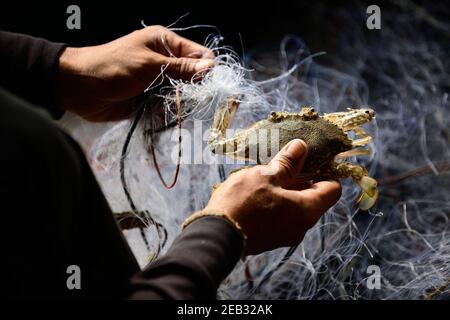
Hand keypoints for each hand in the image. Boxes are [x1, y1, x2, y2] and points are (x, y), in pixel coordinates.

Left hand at [57, 25, 213, 121]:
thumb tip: (211, 68)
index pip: (199, 54)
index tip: (208, 85)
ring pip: (182, 95)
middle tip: (185, 99)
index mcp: (165, 43)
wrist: (79, 89)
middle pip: (194, 77)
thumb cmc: (112, 68)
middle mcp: (164, 62)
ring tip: (164, 105)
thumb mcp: (149, 64)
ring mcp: (157, 82)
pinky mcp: (150, 100)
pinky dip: (166, 113)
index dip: (207, 69)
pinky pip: (168, 108)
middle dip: (193, 90)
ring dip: (178, 103)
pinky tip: (157, 113)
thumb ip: (181, 68)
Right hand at [204, 139, 341, 255]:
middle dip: (303, 179)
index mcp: (307, 210)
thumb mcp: (266, 176)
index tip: (313, 159)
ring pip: (296, 208)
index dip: (327, 172)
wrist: (216, 235)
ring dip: (287, 190)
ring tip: (269, 175)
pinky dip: (277, 203)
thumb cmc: (242, 203)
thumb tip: (300, 147)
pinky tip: (259, 192)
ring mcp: (285, 235)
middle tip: (286, 162)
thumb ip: (287, 163)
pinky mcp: (270, 239)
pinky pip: (282, 217)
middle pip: (314, 198)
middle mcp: (301, 227)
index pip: (333, 189)